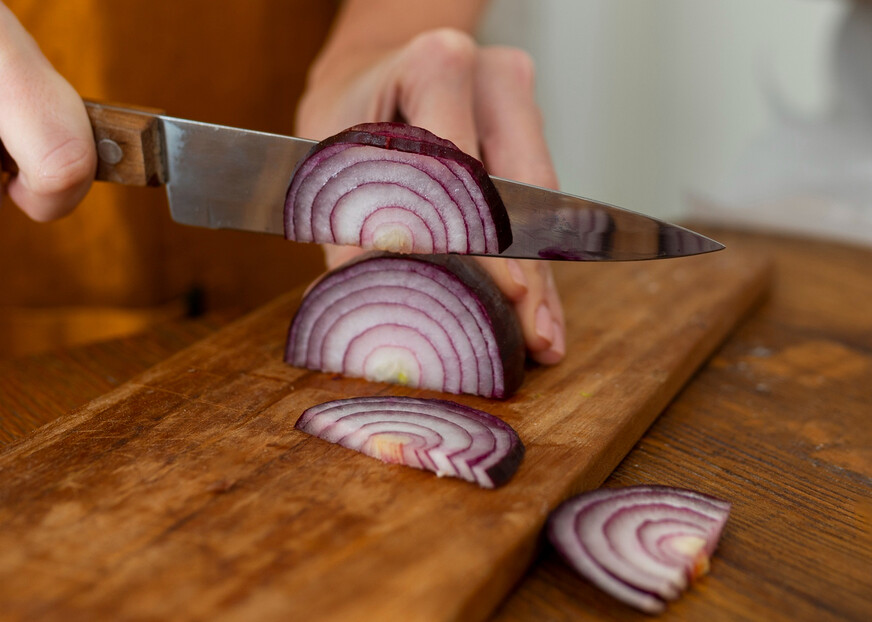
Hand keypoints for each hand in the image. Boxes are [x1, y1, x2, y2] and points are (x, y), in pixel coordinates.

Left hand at [297, 28, 565, 364]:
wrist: (366, 76)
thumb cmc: (344, 118)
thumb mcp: (332, 171)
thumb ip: (353, 242)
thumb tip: (368, 305)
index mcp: (434, 64)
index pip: (463, 169)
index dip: (483, 239)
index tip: (501, 295)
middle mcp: (490, 74)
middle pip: (518, 188)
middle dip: (525, 272)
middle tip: (532, 336)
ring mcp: (518, 98)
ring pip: (539, 201)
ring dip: (539, 276)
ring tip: (542, 337)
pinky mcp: (531, 125)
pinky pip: (538, 202)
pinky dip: (535, 260)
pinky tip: (540, 309)